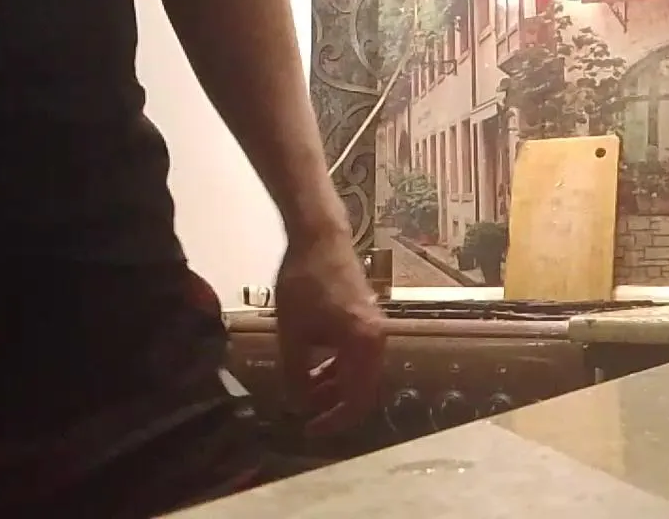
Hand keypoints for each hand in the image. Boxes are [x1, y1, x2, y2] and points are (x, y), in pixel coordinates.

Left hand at [274, 232, 385, 436]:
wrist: (321, 238)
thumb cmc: (305, 283)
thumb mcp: (292, 334)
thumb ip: (295, 374)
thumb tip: (298, 403)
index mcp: (363, 345)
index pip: (356, 399)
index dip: (334, 420)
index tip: (309, 429)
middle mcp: (377, 339)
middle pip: (362, 388)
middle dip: (333, 404)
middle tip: (305, 415)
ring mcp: (375, 327)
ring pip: (358, 371)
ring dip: (334, 385)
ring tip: (304, 391)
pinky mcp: (367, 317)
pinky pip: (357, 354)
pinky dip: (338, 366)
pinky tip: (315, 366)